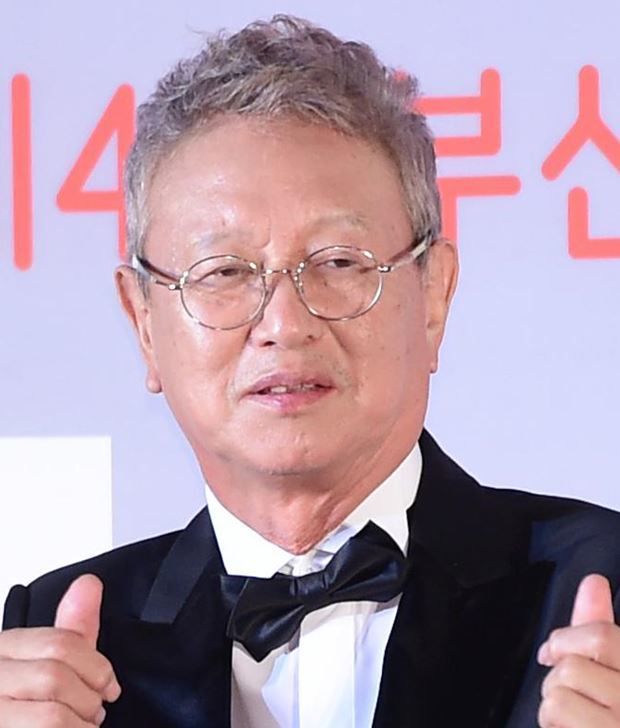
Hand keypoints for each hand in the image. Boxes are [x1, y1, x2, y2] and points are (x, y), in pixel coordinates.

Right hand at [0, 574, 120, 726]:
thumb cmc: (35, 708)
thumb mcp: (55, 664)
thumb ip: (74, 630)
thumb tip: (89, 582)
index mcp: (5, 648)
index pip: (59, 643)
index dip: (97, 666)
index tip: (109, 686)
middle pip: (55, 677)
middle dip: (88, 698)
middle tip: (94, 711)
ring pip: (51, 714)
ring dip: (80, 724)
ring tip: (81, 726)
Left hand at [537, 573, 619, 726]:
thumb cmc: (613, 713)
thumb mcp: (617, 670)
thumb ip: (603, 629)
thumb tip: (594, 581)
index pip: (602, 637)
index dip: (565, 638)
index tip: (552, 650)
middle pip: (573, 667)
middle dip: (557, 677)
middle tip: (569, 695)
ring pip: (558, 696)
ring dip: (551, 708)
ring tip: (573, 721)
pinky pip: (557, 720)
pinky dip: (552, 726)